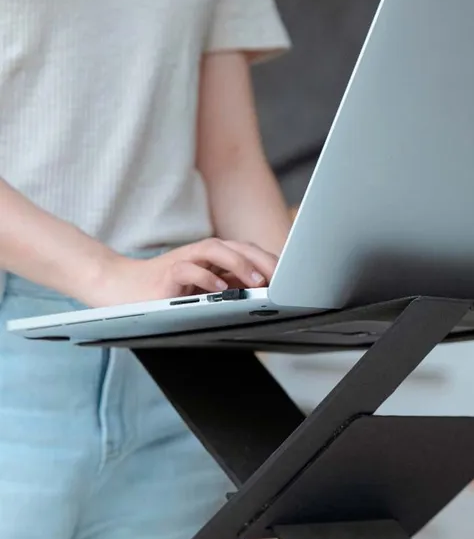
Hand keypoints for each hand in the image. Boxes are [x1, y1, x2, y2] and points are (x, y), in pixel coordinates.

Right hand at [81, 238, 277, 306]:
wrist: (118, 289)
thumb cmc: (164, 292)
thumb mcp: (203, 288)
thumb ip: (228, 284)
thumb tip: (262, 291)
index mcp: (212, 258)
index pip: (247, 252)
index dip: (269, 261)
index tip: (291, 277)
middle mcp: (200, 254)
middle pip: (238, 247)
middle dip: (263, 260)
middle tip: (283, 278)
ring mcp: (183, 261)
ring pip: (216, 251)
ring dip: (240, 264)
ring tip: (258, 281)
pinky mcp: (166, 274)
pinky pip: (188, 270)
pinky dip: (206, 277)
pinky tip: (221, 288)